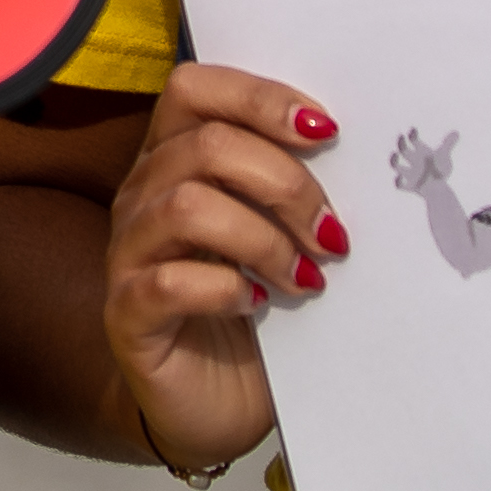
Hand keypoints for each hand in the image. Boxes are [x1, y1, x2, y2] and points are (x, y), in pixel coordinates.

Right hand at [104, 64, 335, 472]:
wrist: (218, 402)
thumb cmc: (257, 305)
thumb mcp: (280, 232)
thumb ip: (295, 185)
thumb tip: (362, 150)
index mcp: (174, 157)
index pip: (194, 88)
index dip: (260, 97)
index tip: (327, 131)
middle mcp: (142, 194)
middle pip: (205, 145)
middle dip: (286, 184)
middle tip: (332, 233)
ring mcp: (127, 253)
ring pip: (187, 207)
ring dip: (264, 239)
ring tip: (305, 278)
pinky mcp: (127, 313)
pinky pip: (168, 283)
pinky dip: (226, 289)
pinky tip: (259, 304)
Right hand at [389, 126, 454, 194]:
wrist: (438, 189)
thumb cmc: (439, 171)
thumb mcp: (443, 156)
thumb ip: (448, 144)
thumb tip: (456, 132)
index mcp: (420, 153)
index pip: (413, 141)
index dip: (412, 135)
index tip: (414, 130)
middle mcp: (413, 162)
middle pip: (404, 151)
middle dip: (401, 144)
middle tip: (401, 137)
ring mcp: (410, 174)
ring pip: (397, 166)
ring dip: (394, 161)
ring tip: (394, 155)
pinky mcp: (410, 187)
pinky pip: (400, 185)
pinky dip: (397, 182)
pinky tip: (398, 178)